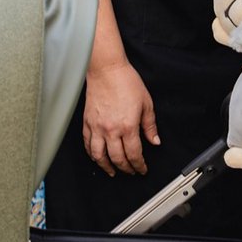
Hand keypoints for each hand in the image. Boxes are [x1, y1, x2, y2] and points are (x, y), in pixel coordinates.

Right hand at [82, 62, 159, 176]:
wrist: (107, 70)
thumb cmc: (126, 81)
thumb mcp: (146, 103)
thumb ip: (150, 125)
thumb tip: (154, 141)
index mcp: (127, 126)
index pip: (134, 154)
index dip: (139, 165)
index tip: (142, 168)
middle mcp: (111, 129)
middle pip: (117, 159)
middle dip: (125, 169)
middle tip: (130, 171)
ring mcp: (97, 127)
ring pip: (98, 155)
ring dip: (106, 166)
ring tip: (112, 171)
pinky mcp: (87, 122)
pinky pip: (87, 144)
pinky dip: (92, 154)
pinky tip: (96, 156)